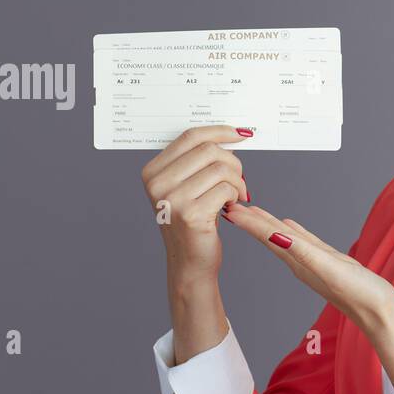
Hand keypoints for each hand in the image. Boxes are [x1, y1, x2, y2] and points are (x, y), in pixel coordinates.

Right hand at [140, 125, 249, 283]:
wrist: (190, 262)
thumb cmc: (193, 222)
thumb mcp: (187, 187)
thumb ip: (197, 161)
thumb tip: (229, 135)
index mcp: (153, 172)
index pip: (190, 137)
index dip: (219, 131)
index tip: (240, 134)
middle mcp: (157, 184)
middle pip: (208, 150)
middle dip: (233, 162)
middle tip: (238, 179)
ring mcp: (172, 200)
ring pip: (221, 169)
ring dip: (237, 181)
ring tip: (235, 195)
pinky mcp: (191, 214)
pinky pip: (226, 188)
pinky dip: (236, 195)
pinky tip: (231, 206)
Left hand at [221, 202, 393, 333]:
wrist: (379, 311)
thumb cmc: (357, 293)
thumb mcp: (329, 270)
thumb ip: (303, 252)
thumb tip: (275, 236)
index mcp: (299, 262)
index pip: (268, 237)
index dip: (248, 223)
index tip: (229, 210)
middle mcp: (302, 262)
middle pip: (271, 236)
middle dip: (252, 221)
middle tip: (232, 206)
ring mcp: (314, 262)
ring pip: (285, 238)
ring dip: (268, 225)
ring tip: (254, 212)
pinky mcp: (328, 263)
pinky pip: (305, 242)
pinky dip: (293, 231)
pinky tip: (288, 226)